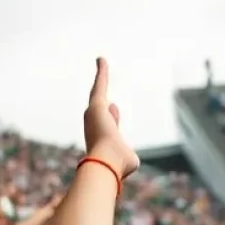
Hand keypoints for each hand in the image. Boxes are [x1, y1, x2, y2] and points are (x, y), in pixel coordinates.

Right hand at [83, 58, 138, 179]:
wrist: (107, 162)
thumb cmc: (118, 165)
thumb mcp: (128, 162)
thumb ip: (129, 159)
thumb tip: (130, 160)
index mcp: (102, 138)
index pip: (108, 125)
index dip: (112, 117)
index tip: (114, 107)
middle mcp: (95, 125)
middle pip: (100, 106)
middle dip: (101, 94)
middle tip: (103, 80)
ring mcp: (94, 112)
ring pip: (98, 90)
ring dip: (101, 76)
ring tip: (101, 64)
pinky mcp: (97, 103)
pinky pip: (100, 83)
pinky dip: (101, 71)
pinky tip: (101, 59)